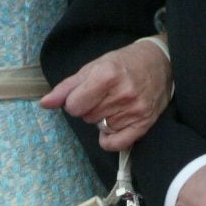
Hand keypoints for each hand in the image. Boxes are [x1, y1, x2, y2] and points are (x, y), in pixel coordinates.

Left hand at [41, 37, 171, 152]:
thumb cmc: (124, 63)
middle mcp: (122, 94)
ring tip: (117, 103)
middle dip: (90, 108)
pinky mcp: (144, 123)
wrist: (161, 62)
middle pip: (87, 117)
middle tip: (105, 95)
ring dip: (103, 119)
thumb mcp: (93, 67)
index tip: (85, 94)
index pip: (74, 106)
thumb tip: (45, 103)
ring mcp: (134, 110)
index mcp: (107, 75)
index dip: (75, 101)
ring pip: (100, 128)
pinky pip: (116, 143)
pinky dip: (109, 139)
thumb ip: (67, 87)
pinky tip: (112, 128)